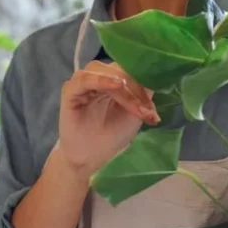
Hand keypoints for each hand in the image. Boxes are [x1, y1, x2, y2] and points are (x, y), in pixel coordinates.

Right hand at [56, 60, 158, 178]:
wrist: (90, 158)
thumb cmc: (111, 136)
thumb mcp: (134, 114)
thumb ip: (143, 94)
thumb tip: (156, 77)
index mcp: (114, 79)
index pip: (130, 69)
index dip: (145, 82)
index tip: (153, 105)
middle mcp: (98, 76)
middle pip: (120, 70)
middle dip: (136, 90)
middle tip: (147, 111)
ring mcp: (83, 81)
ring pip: (106, 72)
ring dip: (125, 90)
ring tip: (136, 108)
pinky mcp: (70, 90)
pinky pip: (86, 79)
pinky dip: (102, 80)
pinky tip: (117, 85)